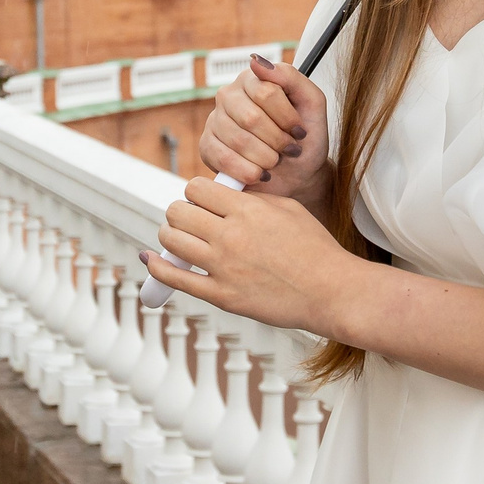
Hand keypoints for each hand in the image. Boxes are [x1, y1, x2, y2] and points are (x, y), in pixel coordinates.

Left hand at [147, 174, 359, 334]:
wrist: (331, 291)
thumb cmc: (315, 249)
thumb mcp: (288, 208)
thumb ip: (252, 199)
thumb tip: (221, 194)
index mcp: (247, 209)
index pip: (196, 188)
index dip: (196, 192)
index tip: (202, 201)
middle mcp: (230, 234)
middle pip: (178, 211)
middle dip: (180, 212)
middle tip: (190, 220)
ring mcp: (223, 266)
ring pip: (171, 240)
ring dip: (170, 236)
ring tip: (178, 238)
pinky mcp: (222, 296)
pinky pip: (176, 278)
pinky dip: (158, 268)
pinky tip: (152, 260)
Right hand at [200, 54, 328, 209]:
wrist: (298, 173)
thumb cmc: (303, 137)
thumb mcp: (312, 103)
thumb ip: (290, 77)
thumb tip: (256, 62)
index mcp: (252, 79)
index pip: (266, 92)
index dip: (287, 118)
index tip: (300, 131)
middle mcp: (228, 95)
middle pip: (251, 118)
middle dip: (278, 141)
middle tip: (289, 149)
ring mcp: (215, 120)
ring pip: (239, 140)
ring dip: (266, 158)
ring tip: (276, 161)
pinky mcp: (207, 146)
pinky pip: (224, 159)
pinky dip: (249, 171)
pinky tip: (260, 173)